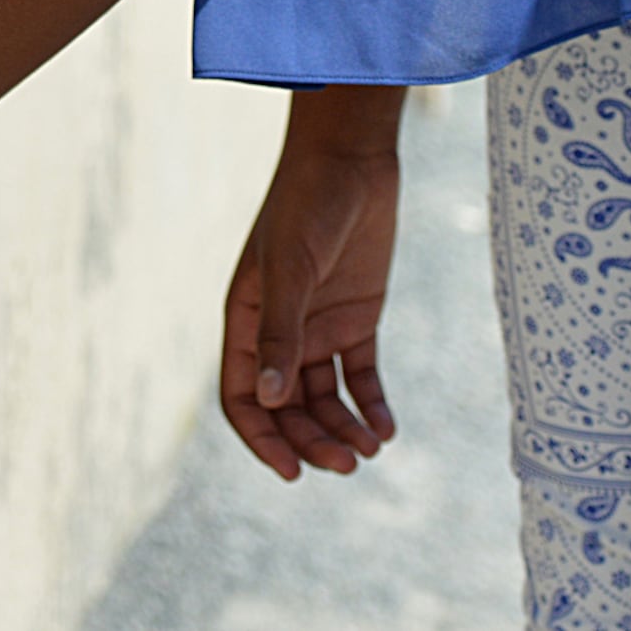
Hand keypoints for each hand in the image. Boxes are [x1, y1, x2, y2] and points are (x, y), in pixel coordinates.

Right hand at [220, 109, 400, 480]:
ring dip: (343, 429)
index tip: (293, 472)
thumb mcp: (292, 268)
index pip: (243, 396)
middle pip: (287, 407)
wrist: (352, 158)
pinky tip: (386, 428)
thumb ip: (280, 334)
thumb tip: (267, 400)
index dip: (262, 438)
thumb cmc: (308, 203)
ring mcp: (319, 324)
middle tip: (347, 464)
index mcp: (246, 318)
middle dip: (312, 440)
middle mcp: (279, 329)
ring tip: (372, 450)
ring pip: (325, 398)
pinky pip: (360, 375)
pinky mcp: (357, 317)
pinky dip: (372, 405)